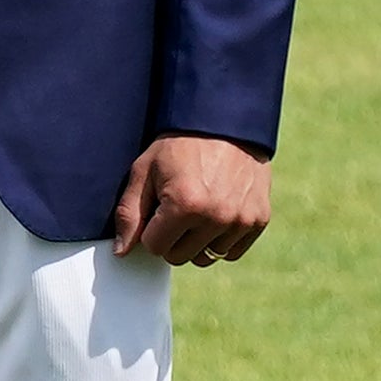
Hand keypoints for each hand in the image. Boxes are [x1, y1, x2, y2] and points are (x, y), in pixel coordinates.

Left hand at [109, 133, 272, 265]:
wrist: (226, 123)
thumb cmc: (180, 146)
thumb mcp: (145, 171)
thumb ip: (129, 213)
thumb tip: (121, 252)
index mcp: (184, 206)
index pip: (154, 247)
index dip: (151, 228)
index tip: (157, 208)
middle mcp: (216, 217)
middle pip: (179, 256)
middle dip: (172, 237)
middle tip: (176, 208)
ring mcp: (241, 220)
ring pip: (206, 257)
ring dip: (197, 241)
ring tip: (197, 210)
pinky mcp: (259, 219)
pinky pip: (232, 252)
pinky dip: (221, 240)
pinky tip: (216, 214)